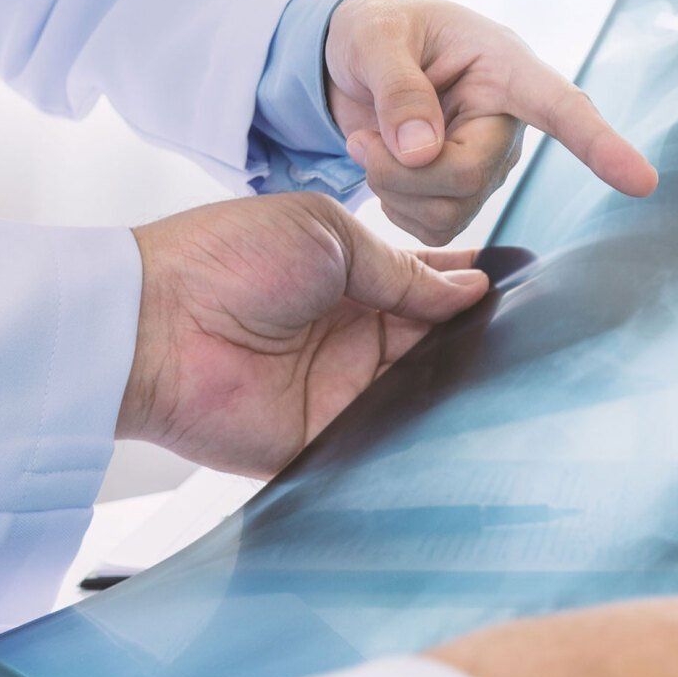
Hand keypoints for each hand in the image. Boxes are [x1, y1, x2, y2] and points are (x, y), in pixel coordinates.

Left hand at [116, 193, 489, 476]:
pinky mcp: (328, 442)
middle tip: (525, 323)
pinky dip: (423, 432)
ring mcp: (343, 390)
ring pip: (423, 391)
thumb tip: (470, 290)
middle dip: (476, 330)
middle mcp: (352, 337)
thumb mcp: (327, 234)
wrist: (152, 327)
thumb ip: (402, 270)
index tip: (519, 281)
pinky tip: (466, 416)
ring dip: (458, 378)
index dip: (469, 283)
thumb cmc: (224, 260)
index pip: (427, 284)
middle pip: (435, 339)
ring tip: (509, 363)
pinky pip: (388, 441)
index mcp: (350, 279)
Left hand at [325, 0, 658, 244]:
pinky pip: (433, 229)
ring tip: (370, 143)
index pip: (562, 108)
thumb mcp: (373, 38)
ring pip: (449, 212)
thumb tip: (421, 151)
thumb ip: (396, 88)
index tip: (642, 181)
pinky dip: (394, 207)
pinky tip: (387, 169)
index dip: (602, 145)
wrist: (361, 62)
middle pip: (469, 177)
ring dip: (391, 188)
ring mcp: (491, 166)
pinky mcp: (465, 197)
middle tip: (361, 140)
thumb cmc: (378, 33)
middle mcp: (509, 124)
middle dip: (401, 171)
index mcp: (505, 68)